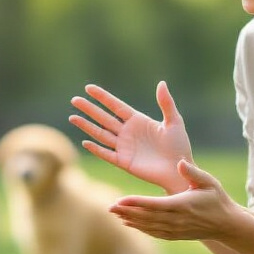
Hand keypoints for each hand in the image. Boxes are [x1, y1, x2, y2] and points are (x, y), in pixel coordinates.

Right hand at [69, 81, 193, 193]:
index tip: (88, 88)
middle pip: (104, 118)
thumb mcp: (174, 122)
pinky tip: (85, 141)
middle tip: (74, 100)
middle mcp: (127, 132)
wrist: (180, 170)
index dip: (102, 97)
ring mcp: (124, 147)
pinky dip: (96, 148)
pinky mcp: (124, 162)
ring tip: (72, 117)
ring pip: (101, 134)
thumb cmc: (179, 147)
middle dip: (89, 109)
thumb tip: (161, 83)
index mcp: (137, 121)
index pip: (115, 106)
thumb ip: (166, 103)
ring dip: (87, 126)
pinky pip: (107, 154)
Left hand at [109, 158, 244, 241]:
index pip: (154, 205)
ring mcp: (175, 230)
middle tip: (109, 207)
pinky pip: (154, 233)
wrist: (227, 224)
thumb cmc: (217, 199)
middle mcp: (176, 220)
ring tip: (114, 214)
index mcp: (182, 205)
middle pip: (146, 217)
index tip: (120, 200)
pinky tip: (128, 223)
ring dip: (130, 220)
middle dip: (127, 212)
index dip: (135, 203)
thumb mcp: (209, 182)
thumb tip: (179, 162)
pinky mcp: (175, 235)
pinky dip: (140, 228)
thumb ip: (193, 172)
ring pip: (148, 226)